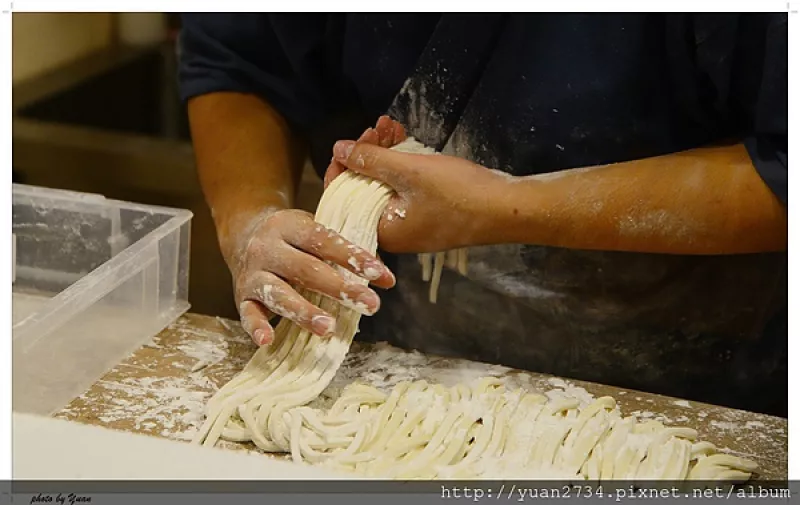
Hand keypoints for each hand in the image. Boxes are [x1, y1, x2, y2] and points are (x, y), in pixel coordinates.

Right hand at [232, 117, 404, 346]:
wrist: (244, 235)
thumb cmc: (294, 239)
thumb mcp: (315, 231)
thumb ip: (347, 251)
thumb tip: (388, 279)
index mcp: (289, 225)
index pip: (324, 240)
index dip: (353, 257)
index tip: (382, 275)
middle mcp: (268, 247)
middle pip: (306, 269)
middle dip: (340, 288)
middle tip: (371, 305)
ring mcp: (253, 272)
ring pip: (278, 292)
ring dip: (303, 311)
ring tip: (327, 327)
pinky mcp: (241, 295)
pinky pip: (247, 313)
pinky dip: (256, 327)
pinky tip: (268, 341)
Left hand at [330, 140, 506, 252]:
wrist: (508, 209)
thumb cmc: (458, 194)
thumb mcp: (408, 171)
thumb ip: (369, 160)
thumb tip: (338, 149)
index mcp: (382, 230)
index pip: (343, 199)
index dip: (342, 167)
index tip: (350, 142)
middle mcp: (393, 232)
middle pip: (364, 188)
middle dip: (368, 154)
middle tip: (377, 127)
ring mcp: (413, 223)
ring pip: (385, 184)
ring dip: (386, 153)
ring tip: (391, 125)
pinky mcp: (429, 213)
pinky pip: (405, 187)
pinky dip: (403, 164)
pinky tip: (405, 139)